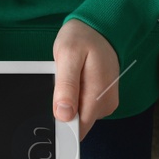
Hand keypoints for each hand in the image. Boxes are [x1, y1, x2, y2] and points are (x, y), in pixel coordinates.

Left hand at [52, 18, 118, 139]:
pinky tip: (75, 81)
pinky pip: (84, 107)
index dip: (61, 126)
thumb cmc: (83, 37)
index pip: (78, 129)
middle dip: (64, 110)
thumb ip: (66, 86)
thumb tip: (63, 114)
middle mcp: (105, 104)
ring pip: (79, 116)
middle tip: (61, 84)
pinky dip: (75, 97)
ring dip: (69, 102)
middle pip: (77, 124)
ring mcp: (105, 102)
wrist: (100, 28)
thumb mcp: (68, 55)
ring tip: (70, 78)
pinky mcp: (103, 99)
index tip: (52, 111)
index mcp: (98, 96)